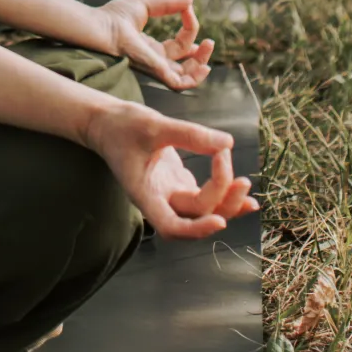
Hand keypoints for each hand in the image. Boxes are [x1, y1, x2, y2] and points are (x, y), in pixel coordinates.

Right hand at [84, 101, 257, 239]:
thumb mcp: (153, 125)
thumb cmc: (121, 125)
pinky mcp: (176, 182)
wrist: (105, 122)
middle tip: (241, 180)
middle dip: (223, 203)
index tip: (219, 221)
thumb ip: (190, 135)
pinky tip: (239, 185)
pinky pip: (203, 196)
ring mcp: (168, 192)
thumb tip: (228, 142)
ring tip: (246, 185)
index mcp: (145, 194)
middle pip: (195, 217)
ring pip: (202, 210)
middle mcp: (158, 199)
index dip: (196, 230)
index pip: (171, 227)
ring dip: (227, 202)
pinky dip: (222, 192)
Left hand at [96, 0, 214, 90]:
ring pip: (185, 76)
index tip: (188, 9)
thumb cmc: (114, 16)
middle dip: (200, 54)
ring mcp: (155, 67)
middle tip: (209, 42)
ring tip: (208, 48)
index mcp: (150, 46)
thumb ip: (168, 4)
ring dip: (201, 65)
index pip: (178, 44)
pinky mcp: (156, 71)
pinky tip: (205, 66)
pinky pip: (179, 83)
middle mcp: (154, 60)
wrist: (101, 26)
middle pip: (184, 64)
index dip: (189, 27)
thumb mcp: (147, 5)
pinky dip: (194, 78)